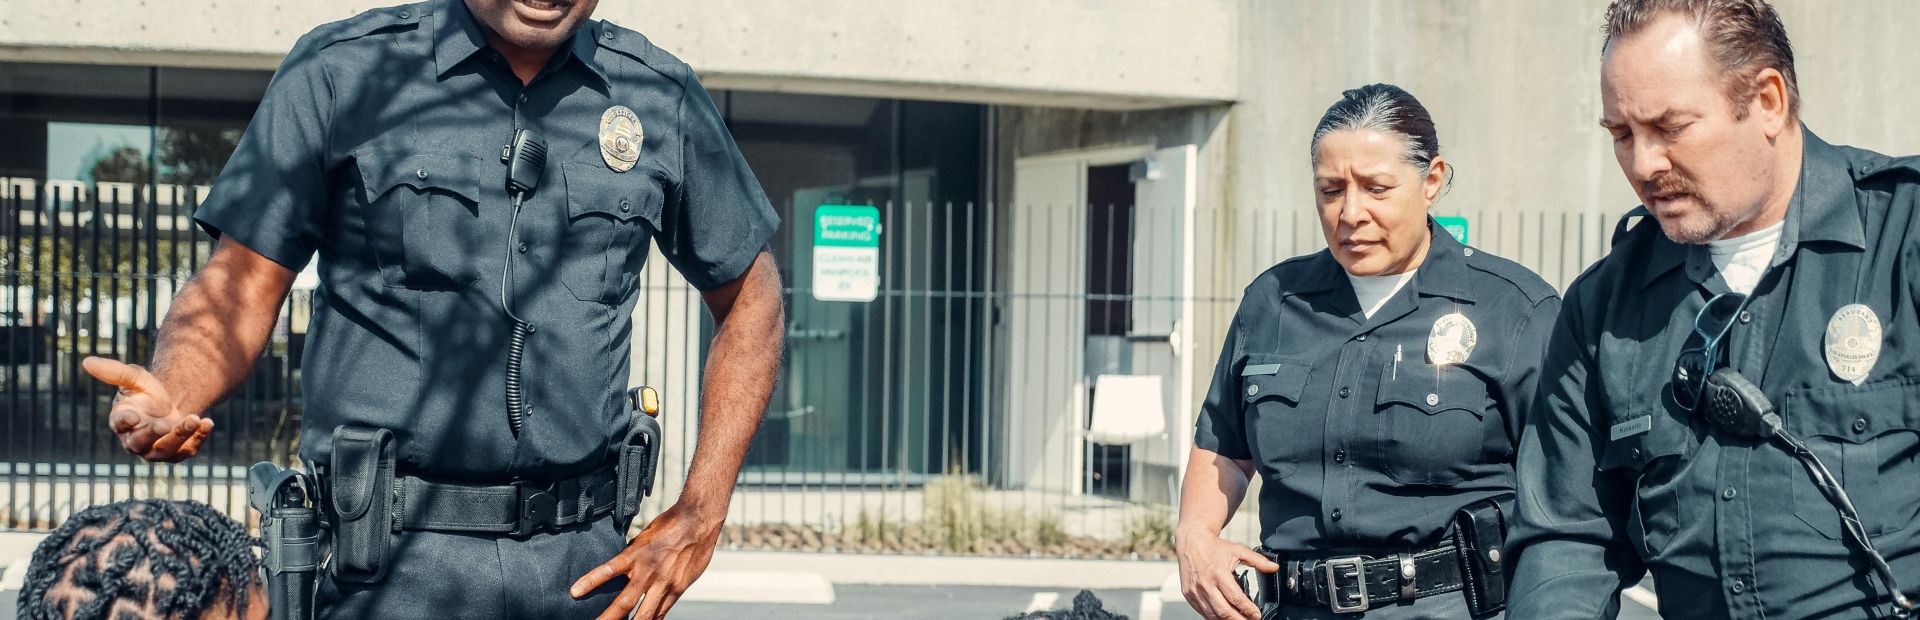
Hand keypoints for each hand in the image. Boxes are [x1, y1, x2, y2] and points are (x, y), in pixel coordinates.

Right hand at [82, 356, 210, 462]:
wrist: (171, 405)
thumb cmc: (147, 393)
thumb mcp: (134, 378)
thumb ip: (114, 372)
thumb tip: (86, 361)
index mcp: (121, 422)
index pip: (119, 424)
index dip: (125, 421)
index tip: (133, 416)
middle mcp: (135, 440)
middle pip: (140, 443)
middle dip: (154, 433)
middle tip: (167, 423)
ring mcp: (156, 450)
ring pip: (166, 450)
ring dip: (180, 435)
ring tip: (194, 418)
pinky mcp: (177, 453)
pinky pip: (187, 451)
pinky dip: (198, 438)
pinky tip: (207, 423)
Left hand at [570, 502, 724, 619]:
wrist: (699, 521)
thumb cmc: (670, 524)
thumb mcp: (644, 536)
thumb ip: (633, 554)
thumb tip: (622, 566)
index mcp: (636, 555)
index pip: (607, 570)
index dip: (590, 582)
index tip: (574, 593)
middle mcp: (648, 572)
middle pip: (624, 603)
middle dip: (608, 618)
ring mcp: (664, 583)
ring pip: (645, 615)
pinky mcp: (678, 589)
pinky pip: (662, 611)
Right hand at [1177, 530, 1277, 619]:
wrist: (1191, 542)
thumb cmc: (1215, 547)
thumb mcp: (1238, 550)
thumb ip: (1257, 560)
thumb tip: (1274, 567)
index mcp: (1219, 573)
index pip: (1236, 598)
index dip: (1248, 609)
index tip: (1257, 615)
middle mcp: (1206, 584)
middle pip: (1224, 611)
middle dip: (1239, 619)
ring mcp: (1195, 592)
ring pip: (1213, 615)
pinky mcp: (1189, 595)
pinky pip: (1203, 612)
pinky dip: (1215, 618)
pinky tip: (1225, 617)